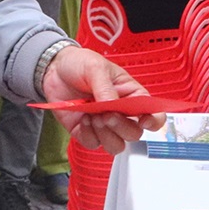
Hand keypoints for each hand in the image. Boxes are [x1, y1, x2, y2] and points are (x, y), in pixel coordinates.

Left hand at [41, 45, 159, 152]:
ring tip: (93, 117)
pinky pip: (94, 144)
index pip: (153, 113)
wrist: (54, 69)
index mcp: (132, 95)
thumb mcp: (95, 67)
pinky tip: (83, 119)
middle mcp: (121, 113)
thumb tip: (111, 106)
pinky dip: (89, 134)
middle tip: (107, 114)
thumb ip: (106, 87)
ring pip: (116, 145)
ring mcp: (104, 125)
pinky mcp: (86, 132)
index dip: (154, 121)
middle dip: (121, 127)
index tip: (144, 121)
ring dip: (106, 134)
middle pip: (134, 133)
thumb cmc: (80, 64)